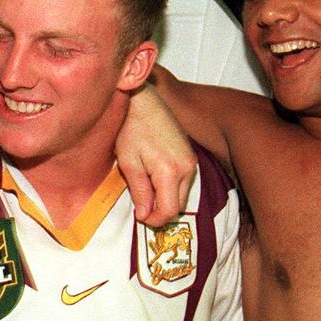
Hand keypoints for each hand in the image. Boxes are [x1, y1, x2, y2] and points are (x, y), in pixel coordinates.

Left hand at [116, 84, 197, 226]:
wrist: (142, 100)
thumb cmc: (130, 128)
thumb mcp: (129, 163)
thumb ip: (140, 192)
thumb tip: (145, 215)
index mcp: (171, 171)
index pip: (169, 211)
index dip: (154, 220)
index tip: (140, 217)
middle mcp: (188, 167)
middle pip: (179, 205)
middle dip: (160, 210)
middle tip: (140, 206)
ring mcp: (192, 160)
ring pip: (182, 194)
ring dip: (165, 198)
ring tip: (144, 188)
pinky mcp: (190, 154)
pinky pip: (184, 180)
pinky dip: (170, 186)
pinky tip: (152, 177)